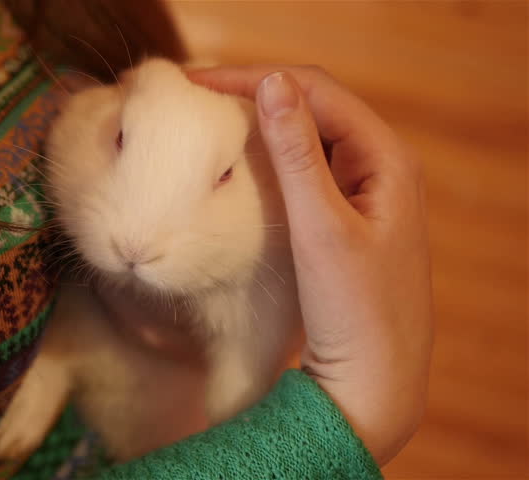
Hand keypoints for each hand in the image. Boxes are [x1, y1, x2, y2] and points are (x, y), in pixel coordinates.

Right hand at [188, 65, 433, 465]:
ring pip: (308, 137)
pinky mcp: (347, 216)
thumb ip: (297, 154)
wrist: (372, 382)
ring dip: (262, 125)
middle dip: (256, 96)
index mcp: (386, 158)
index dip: (257, 78)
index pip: (317, 91)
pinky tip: (240, 162)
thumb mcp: (321, 226)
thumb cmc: (355, 310)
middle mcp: (381, 166)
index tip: (199, 83)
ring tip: (211, 120)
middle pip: (314, 107)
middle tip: (197, 98)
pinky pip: (308, 169)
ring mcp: (365, 191)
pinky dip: (272, 158)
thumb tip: (273, 83)